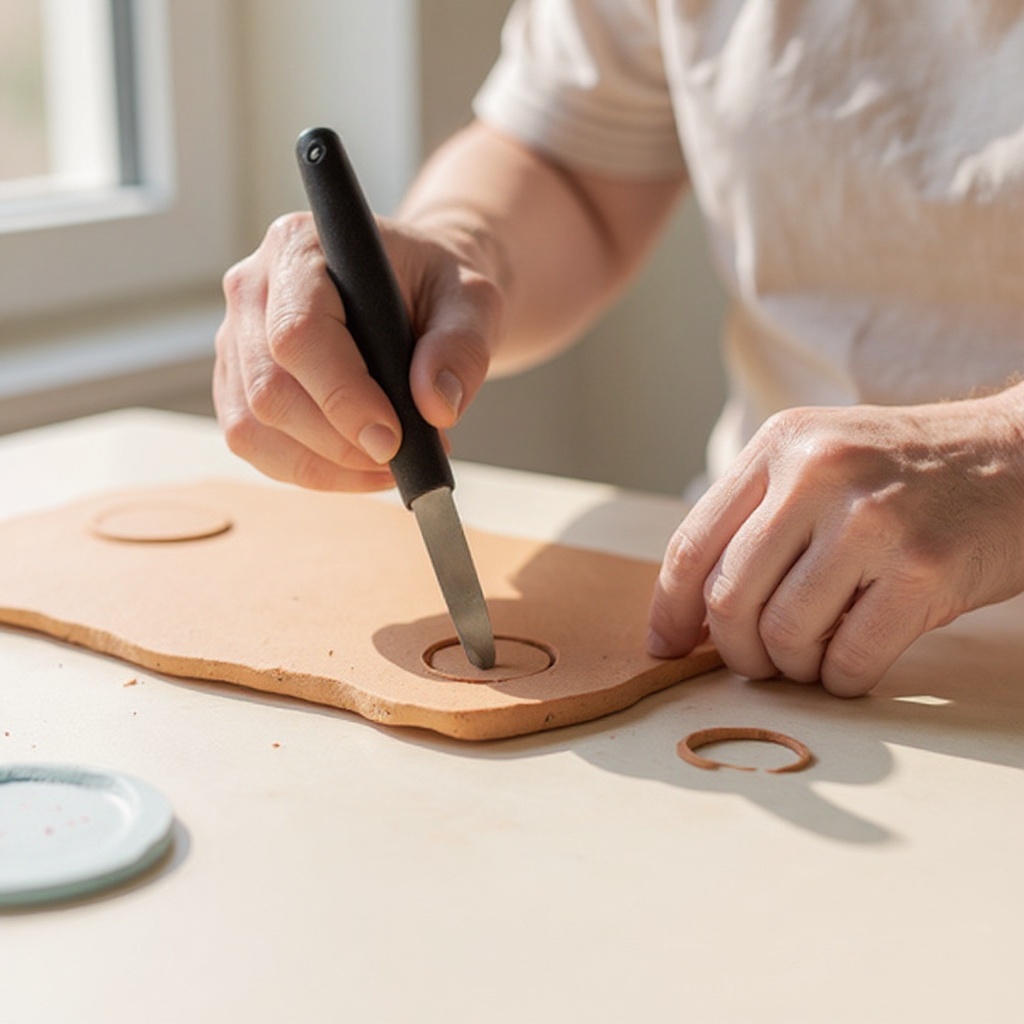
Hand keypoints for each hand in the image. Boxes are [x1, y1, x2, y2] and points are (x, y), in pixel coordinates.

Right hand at [214, 211, 500, 490]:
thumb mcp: (472, 302)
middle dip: (338, 444)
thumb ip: (461, 347)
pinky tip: (359, 468)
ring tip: (390, 466)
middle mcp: (252, 289)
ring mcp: (236, 341)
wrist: (419, 295)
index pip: (299, 333)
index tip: (391, 439)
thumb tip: (435, 405)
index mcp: (299, 247)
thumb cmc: (438, 289)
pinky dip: (310, 471)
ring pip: (253, 428)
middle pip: (269, 390)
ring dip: (325, 466)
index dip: (341, 396)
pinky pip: (256, 447)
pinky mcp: (237, 386)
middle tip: (402, 458)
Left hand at [647, 395, 1023, 694]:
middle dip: (735, 651)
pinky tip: (853, 663)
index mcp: (779, 448)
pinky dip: (841, 679)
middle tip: (758, 661)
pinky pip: (848, 658)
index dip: (670, 611)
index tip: (665, 648)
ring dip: (792, 668)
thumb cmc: (908, 476)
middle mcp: (817, 474)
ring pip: (783, 635)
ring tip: (815, 656)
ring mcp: (871, 520)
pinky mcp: (923, 569)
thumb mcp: (820, 462)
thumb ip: (755, 521)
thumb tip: (690, 616)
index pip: (691, 545)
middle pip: (728, 598)